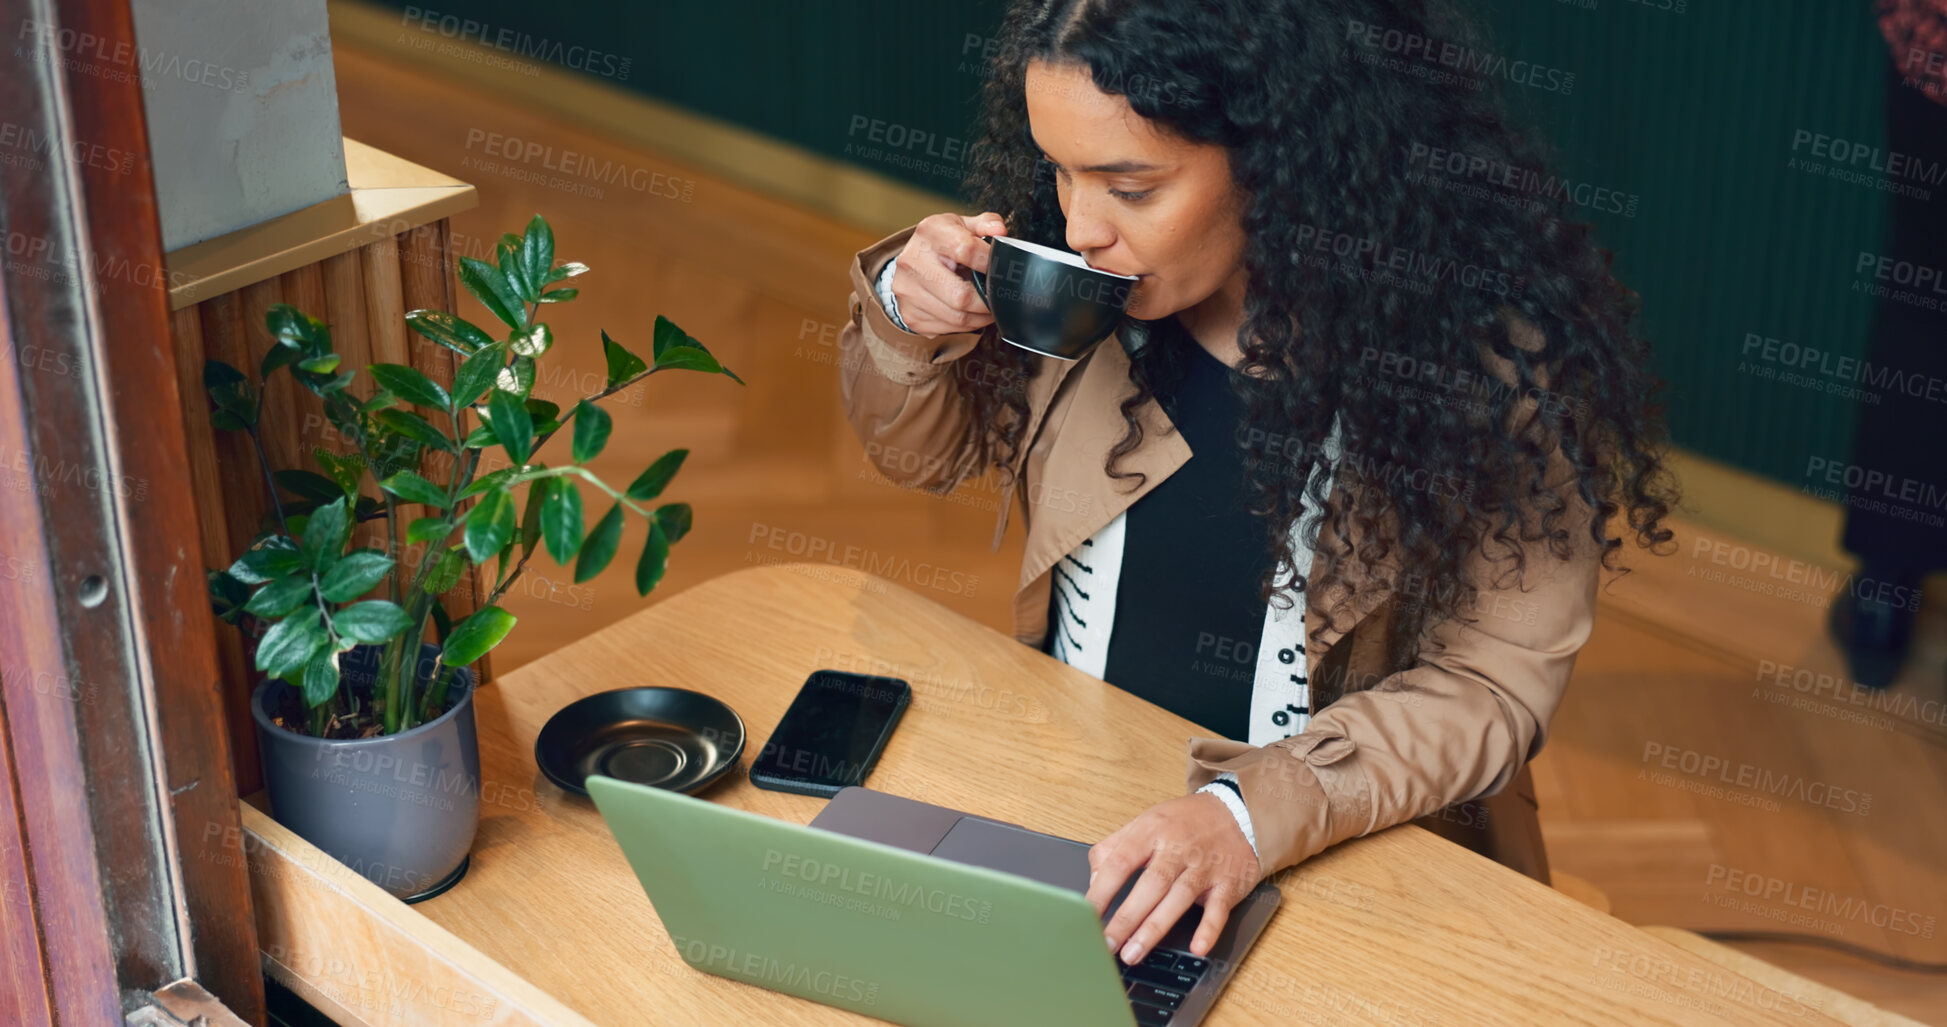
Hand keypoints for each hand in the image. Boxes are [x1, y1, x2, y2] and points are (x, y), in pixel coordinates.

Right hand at [889, 212, 1006, 337]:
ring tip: (988, 307)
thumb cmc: (943, 243)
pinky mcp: (909, 315)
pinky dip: (966, 325)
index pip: (966, 250)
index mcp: (930, 232)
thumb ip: (986, 224)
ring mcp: (908, 291)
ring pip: (956, 317)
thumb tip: (999, 231)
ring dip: (980, 317)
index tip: (1001, 269)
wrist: (912, 261)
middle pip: (960, 295)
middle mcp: (912, 261)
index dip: (990, 263)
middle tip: (998, 298)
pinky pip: (947, 329)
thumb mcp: (964, 225)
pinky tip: (969, 313)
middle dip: (987, 301)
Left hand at [1087, 792, 1261, 965]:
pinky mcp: (1228, 883)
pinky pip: (1219, 909)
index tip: (1086, 915)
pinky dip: (1209, 929)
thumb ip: (1114, 848)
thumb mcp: (1145, 822)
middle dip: (1126, 918)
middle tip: (1106, 944)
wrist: (1238, 811)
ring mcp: (1204, 867)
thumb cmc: (1185, 822)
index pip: (1121, 861)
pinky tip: (1197, 947)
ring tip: (1133, 953)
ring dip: (1155, 928)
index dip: (1102, 890)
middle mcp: (1178, 849)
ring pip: (1178, 899)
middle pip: (1150, 884)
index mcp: (1152, 831)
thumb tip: (1094, 880)